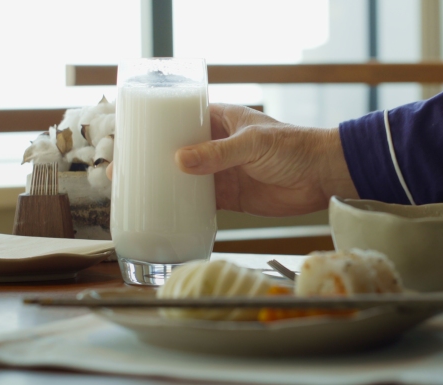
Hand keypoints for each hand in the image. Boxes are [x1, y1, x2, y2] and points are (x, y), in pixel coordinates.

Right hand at [107, 104, 357, 216]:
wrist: (321, 176)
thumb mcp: (253, 143)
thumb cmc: (293, 146)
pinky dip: (183, 207)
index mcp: (220, 121)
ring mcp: (221, 171)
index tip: (129, 139)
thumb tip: (179, 161)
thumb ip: (219, 153)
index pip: (180, 120)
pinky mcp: (230, 196)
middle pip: (175, 152)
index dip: (155, 129)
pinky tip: (163, 212)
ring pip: (184, 178)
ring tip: (133, 193)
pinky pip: (201, 202)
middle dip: (151, 161)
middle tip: (122, 172)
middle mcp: (216, 145)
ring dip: (163, 185)